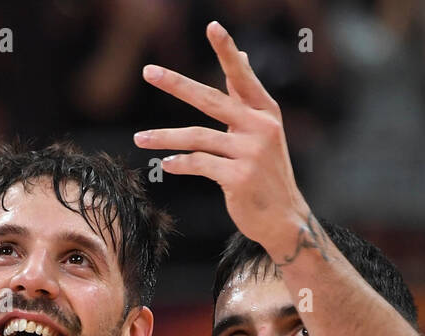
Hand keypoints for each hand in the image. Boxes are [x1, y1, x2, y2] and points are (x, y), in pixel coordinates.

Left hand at [134, 21, 310, 260]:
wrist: (284, 218)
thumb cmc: (268, 173)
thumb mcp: (263, 131)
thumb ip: (247, 96)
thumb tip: (243, 56)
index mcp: (265, 112)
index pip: (241, 76)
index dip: (227, 51)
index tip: (213, 26)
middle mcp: (260, 127)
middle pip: (210, 100)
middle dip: (176, 84)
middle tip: (149, 71)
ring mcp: (250, 152)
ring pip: (197, 137)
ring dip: (164, 137)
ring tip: (140, 138)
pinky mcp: (238, 177)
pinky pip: (199, 164)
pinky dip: (179, 163)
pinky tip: (165, 164)